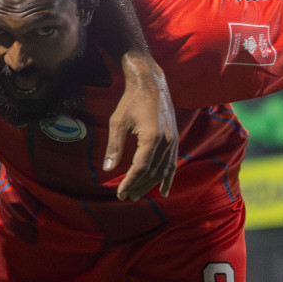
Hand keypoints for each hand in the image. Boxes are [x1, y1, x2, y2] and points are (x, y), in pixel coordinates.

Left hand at [106, 54, 178, 199]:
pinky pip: (173, 163)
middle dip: (138, 186)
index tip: (119, 193)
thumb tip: (107, 169)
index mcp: (152, 138)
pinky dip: (168, 178)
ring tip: (137, 194)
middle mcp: (166, 142)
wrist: (151, 85)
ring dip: (150, 184)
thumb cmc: (131, 102)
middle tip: (125, 196)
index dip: (130, 182)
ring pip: (163, 170)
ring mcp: (173, 141)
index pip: (140, 168)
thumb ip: (114, 146)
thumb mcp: (117, 122)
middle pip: (152, 172)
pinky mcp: (175, 139)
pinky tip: (164, 191)